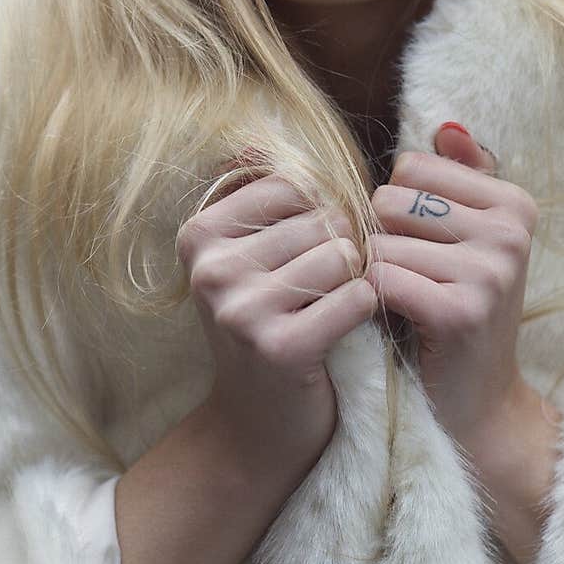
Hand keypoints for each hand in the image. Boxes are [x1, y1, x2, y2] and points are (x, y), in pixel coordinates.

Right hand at [178, 153, 378, 475]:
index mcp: (199, 235)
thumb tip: (255, 136)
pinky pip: (357, 296)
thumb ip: (252, 197)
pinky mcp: (280, 347)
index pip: (293, 183)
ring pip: (344, 254)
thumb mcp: (244, 259)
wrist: (256, 427)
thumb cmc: (265, 326)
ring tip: (331, 308)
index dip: (320, 212)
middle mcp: (211, 269)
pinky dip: (365, 311)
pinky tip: (345, 330)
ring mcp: (241, 309)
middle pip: (323, 218)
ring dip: (354, 279)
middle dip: (342, 247)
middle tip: (324, 289)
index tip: (308, 250)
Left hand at [365, 122, 537, 450]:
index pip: (411, 167)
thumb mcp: (466, 239)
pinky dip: (370, 302)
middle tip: (406, 281)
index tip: (416, 247)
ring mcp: (490, 272)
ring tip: (401, 304)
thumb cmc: (456, 309)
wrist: (477, 403)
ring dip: (373, 275)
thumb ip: (459, 178)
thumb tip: (446, 124)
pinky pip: (379, 279)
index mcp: (514, 203)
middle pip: (390, 200)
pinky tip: (392, 322)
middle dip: (380, 239)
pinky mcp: (461, 311)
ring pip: (379, 242)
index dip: (394, 207)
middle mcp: (510, 232)